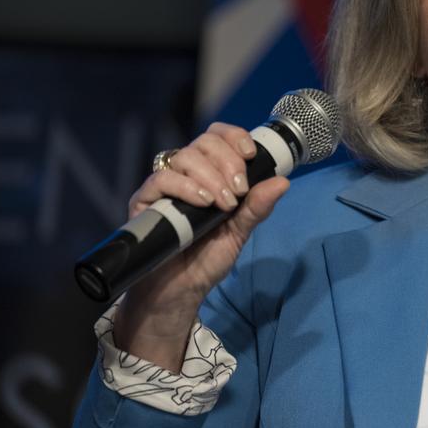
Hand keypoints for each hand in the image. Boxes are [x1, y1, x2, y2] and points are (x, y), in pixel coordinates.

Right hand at [112, 123, 289, 368]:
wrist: (179, 291)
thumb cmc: (207, 260)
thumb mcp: (239, 232)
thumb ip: (257, 207)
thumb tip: (282, 181)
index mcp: (211, 174)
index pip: (218, 136)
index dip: (234, 137)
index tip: (250, 154)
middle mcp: (187, 175)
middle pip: (204, 142)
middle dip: (228, 162)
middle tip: (238, 192)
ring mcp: (164, 187)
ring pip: (185, 157)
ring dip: (211, 176)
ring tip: (224, 204)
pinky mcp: (145, 202)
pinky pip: (162, 179)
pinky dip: (186, 187)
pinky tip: (203, 202)